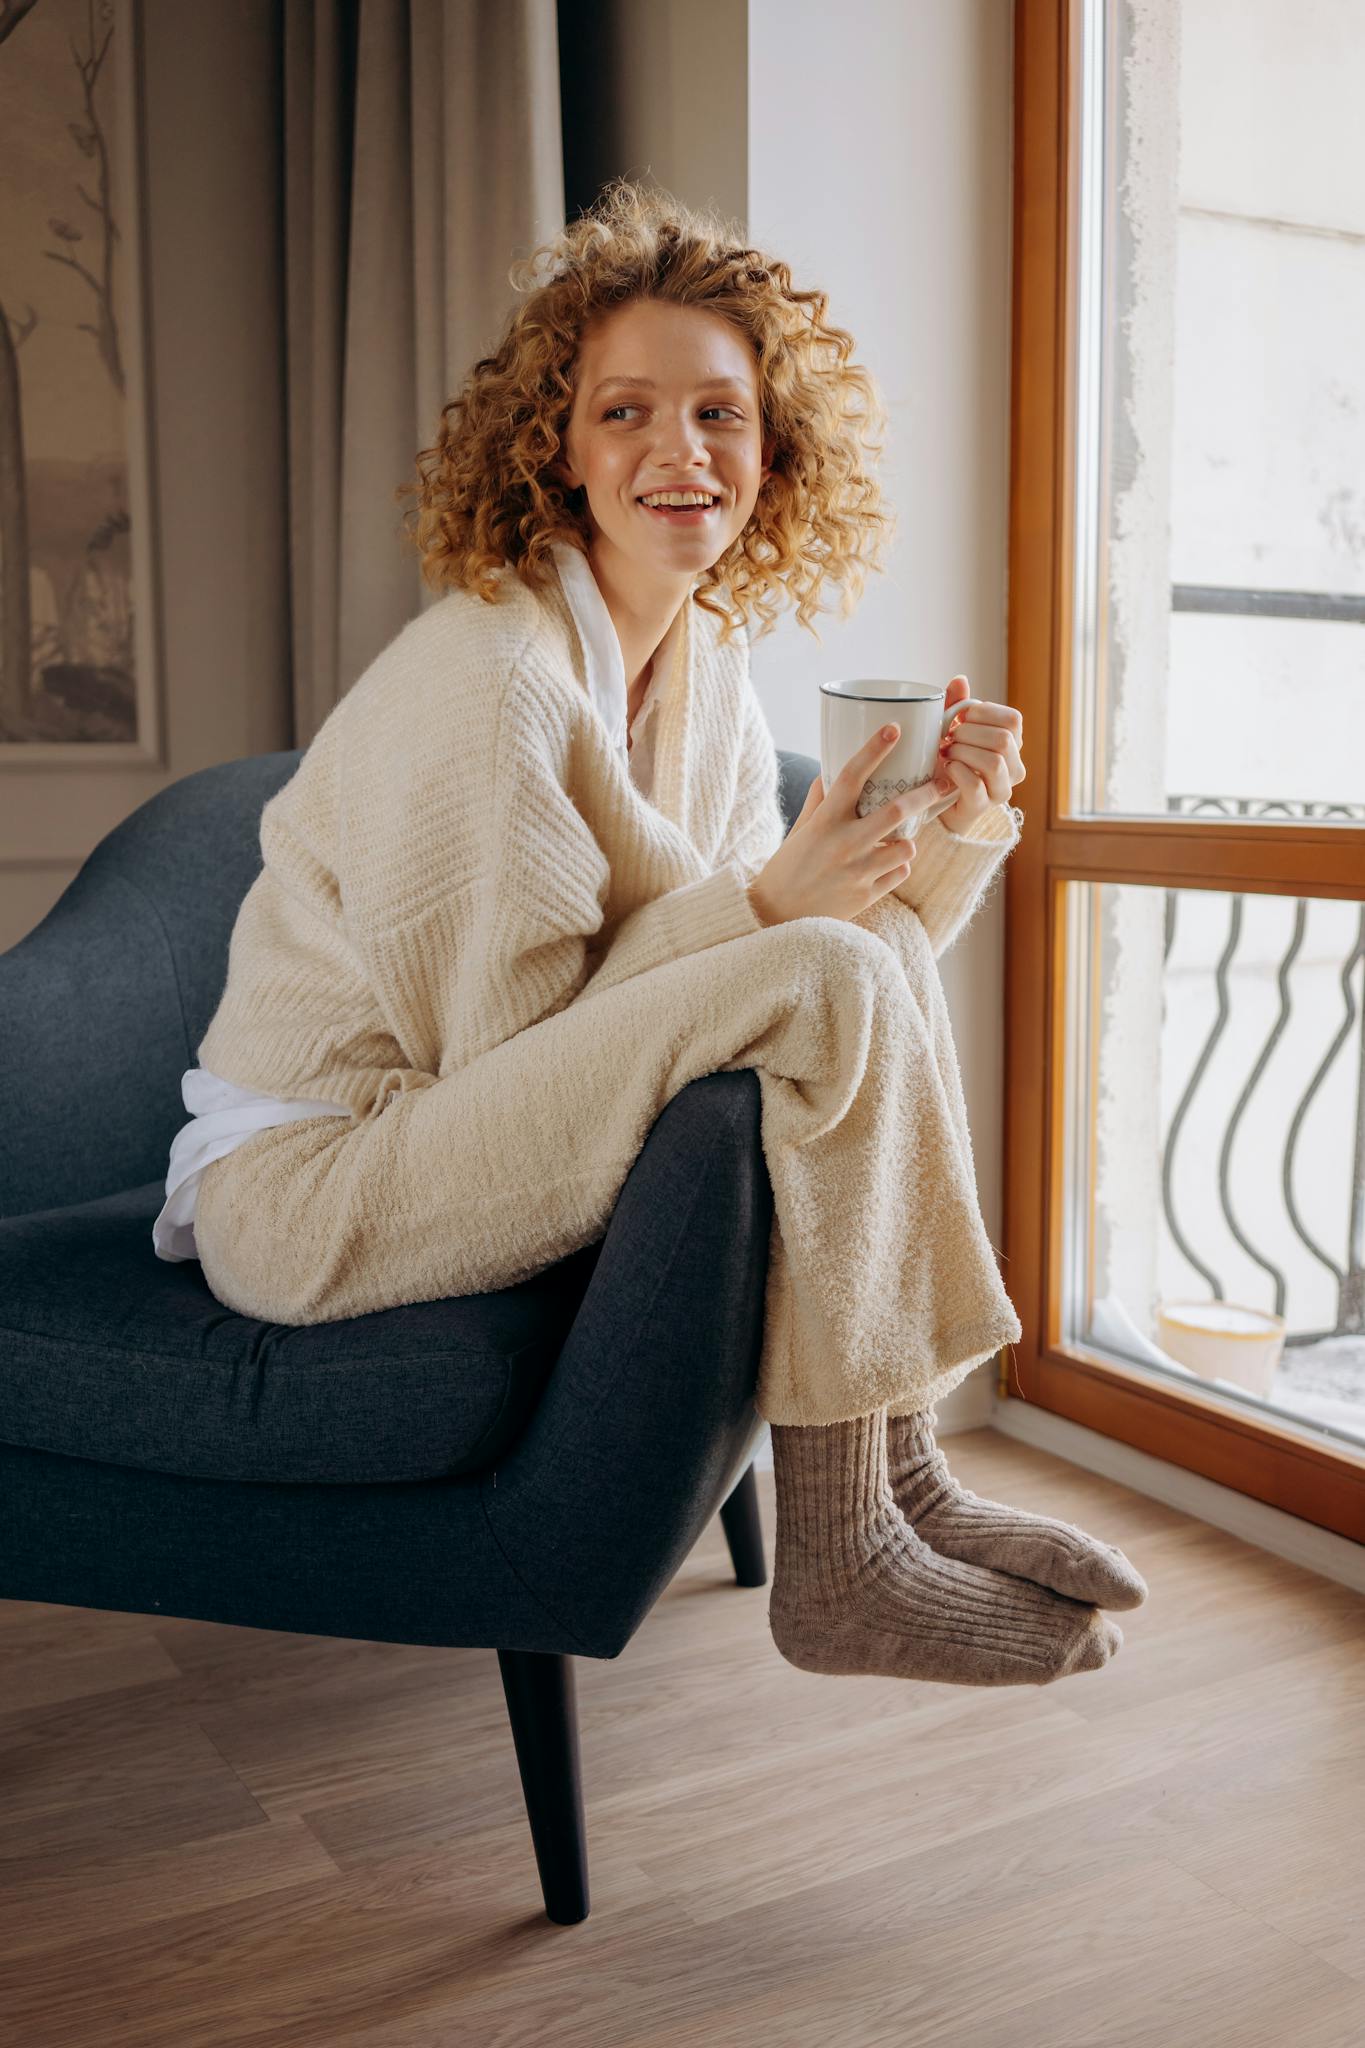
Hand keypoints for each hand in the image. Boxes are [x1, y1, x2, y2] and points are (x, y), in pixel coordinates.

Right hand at [746, 723, 929, 926]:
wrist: (775, 917)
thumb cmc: (787, 869)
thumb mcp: (799, 831)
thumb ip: (818, 803)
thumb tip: (829, 775)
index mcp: (824, 821)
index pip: (851, 776)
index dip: (874, 750)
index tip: (894, 728)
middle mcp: (843, 843)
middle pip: (897, 810)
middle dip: (927, 793)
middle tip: (945, 781)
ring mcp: (857, 871)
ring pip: (907, 846)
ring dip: (907, 840)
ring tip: (896, 841)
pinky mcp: (866, 895)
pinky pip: (900, 873)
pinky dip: (897, 866)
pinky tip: (884, 867)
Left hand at [929, 675, 1025, 833]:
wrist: (935, 801)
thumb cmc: (948, 760)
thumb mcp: (951, 729)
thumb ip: (956, 705)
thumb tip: (960, 680)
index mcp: (1012, 744)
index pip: (1013, 720)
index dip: (985, 712)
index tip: (961, 716)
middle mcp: (1014, 768)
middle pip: (1003, 739)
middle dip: (970, 733)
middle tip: (950, 737)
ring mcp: (1001, 789)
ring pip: (994, 761)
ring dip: (963, 751)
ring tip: (946, 752)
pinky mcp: (982, 807)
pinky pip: (974, 784)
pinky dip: (956, 771)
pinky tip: (946, 767)